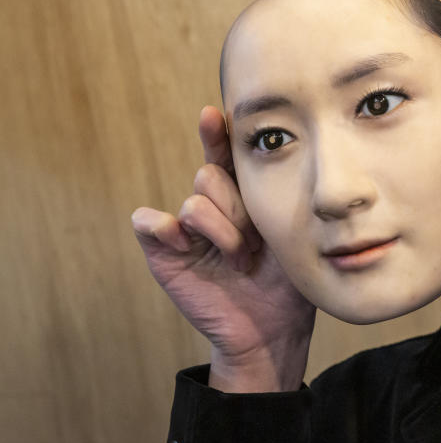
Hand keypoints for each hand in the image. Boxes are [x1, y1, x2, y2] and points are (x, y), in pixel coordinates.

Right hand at [132, 106, 315, 391]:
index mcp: (242, 195)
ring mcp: (185, 229)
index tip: (214, 114)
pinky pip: (149, 221)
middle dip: (238, 209)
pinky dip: (164, 228)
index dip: (217, 133)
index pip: (225, 154)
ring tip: (241, 259)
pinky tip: (184, 243)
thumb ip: (272, 197)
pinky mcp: (163, 252)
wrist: (272, 328)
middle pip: (211, 176)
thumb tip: (268, 158)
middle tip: (257, 243)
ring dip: (222, 232)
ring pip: (194, 202)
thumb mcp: (290, 232)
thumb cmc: (288, 279)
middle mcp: (211, 205)